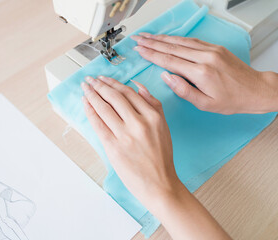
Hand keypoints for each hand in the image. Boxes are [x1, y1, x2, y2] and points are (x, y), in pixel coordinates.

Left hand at [81, 76, 229, 239]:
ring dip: (92, 95)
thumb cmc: (161, 157)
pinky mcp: (113, 147)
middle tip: (89, 79)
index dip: (113, 83)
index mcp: (153, 116)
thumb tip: (137, 86)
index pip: (128, 93)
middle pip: (114, 97)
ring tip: (85, 88)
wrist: (159, 184)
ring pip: (104, 108)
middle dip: (99, 85)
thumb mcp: (164, 127)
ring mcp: (125, 135)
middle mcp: (139, 123)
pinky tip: (85, 104)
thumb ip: (153, 104)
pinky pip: (98, 124)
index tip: (103, 78)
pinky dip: (90, 112)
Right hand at [131, 33, 277, 113]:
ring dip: (162, 38)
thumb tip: (166, 77)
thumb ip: (183, 90)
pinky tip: (168, 38)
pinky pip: (192, 41)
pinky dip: (177, 38)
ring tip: (148, 36)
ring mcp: (211, 50)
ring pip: (181, 42)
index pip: (169, 61)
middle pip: (172, 48)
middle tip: (138, 39)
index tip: (139, 50)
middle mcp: (205, 57)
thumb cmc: (232, 100)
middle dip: (152, 43)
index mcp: (200, 73)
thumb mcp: (205, 104)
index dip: (152, 55)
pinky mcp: (215, 48)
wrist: (255, 89)